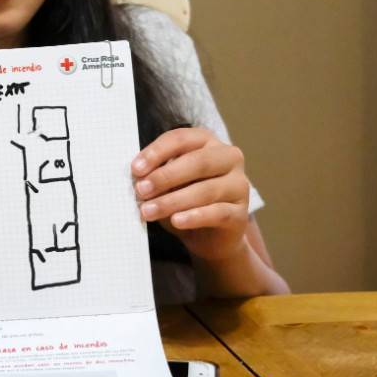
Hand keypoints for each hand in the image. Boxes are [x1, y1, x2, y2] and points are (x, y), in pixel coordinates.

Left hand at [131, 127, 249, 262]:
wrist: (210, 237)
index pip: (182, 139)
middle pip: (198, 161)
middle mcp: (228, 158)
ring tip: (148, 211)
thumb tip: (138, 177)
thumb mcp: (168, 183)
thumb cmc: (185, 200)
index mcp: (207, 142)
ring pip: (206, 190)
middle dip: (165, 176)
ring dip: (172, 201)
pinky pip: (218, 212)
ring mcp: (239, 185)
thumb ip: (157, 175)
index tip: (136, 169)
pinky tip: (176, 221)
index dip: (157, 152)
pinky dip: (194, 216)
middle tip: (141, 190)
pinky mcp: (241, 213)